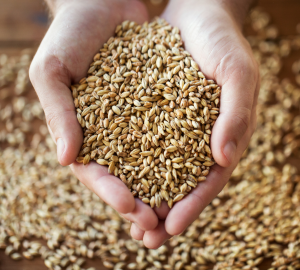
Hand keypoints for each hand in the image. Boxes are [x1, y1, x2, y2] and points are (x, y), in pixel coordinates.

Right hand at [29, 0, 162, 237]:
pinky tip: (199, 167)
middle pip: (129, 175)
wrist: (101, 4)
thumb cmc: (69, 35)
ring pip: (155, 160)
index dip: (112, 192)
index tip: (131, 208)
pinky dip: (184, 150)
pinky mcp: (161, 103)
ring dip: (167, 187)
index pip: (97, 172)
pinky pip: (175, 130)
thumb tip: (66, 158)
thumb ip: (58, 113)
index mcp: (83, 133)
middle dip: (143, 200)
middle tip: (159, 226)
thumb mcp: (52, 70)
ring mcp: (139, 120)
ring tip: (182, 211)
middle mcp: (113, 133)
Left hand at [130, 0, 258, 246]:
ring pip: (155, 167)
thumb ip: (236, 114)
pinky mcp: (149, 112)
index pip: (208, 180)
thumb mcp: (237, 72)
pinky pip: (136, 139)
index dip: (192, 205)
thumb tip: (223, 159)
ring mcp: (170, 127)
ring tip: (125, 220)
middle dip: (163, 211)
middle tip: (146, 239)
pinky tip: (110, 176)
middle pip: (179, 182)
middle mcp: (194, 138)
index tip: (172, 228)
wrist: (196, 13)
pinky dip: (125, 160)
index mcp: (221, 136)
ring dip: (142, 194)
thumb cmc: (222, 41)